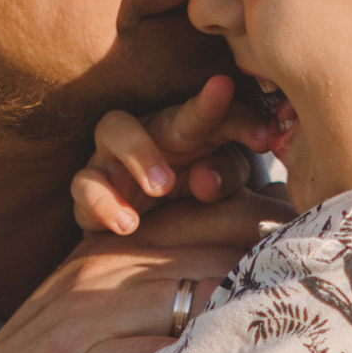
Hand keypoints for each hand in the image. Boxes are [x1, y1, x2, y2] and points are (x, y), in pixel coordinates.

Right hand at [70, 74, 269, 237]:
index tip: (267, 138)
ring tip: (163, 188)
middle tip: (221, 144)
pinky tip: (127, 225)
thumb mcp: (217, 191)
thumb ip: (224, 178)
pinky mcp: (88, 187)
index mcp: (191, 131)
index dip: (242, 121)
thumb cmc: (186, 205)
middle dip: (195, 117)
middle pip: (170, 112)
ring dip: (140, 154)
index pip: (221, 117)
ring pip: (114, 129)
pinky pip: (84, 183)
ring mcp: (114, 155)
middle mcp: (151, 133)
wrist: (137, 240)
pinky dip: (103, 202)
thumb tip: (209, 181)